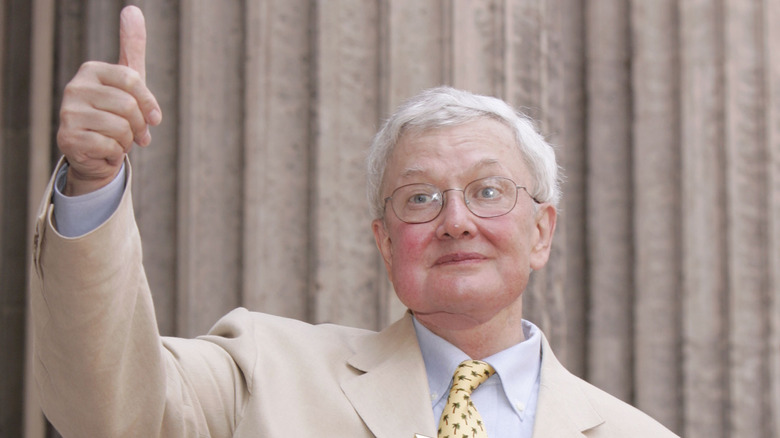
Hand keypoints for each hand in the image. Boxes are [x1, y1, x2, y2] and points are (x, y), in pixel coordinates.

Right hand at [57, 5, 161, 195]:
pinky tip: (105, 150)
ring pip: (121, 129)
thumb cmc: (116, 114)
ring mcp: (68, 112)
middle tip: (133, 134)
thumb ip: (131, 47)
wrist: (95, 152)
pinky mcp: (67, 138)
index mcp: (91, 70)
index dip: (149, 103)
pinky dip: (115, 153)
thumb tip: (132, 9)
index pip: (132, 80)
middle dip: (139, 126)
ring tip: (117, 140)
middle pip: (128, 106)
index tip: (154, 119)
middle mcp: (75, 87)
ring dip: (127, 141)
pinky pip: (110, 147)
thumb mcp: (129, 81)